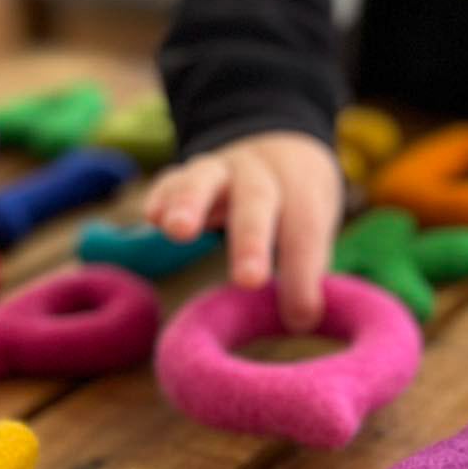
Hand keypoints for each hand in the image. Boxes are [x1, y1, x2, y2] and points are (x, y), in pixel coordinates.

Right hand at [144, 131, 342, 331]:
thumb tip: (303, 319)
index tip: (301, 317)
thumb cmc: (298, 207)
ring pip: (206, 179)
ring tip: (179, 231)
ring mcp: (220, 170)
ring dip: (191, 203)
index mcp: (302, 192)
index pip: (305, 232)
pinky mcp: (185, 174)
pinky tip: (152, 217)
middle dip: (252, 242)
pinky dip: (162, 196)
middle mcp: (261, 175)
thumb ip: (309, 267)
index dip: (303, 274)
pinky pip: (171, 180)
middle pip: (257, 202)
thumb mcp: (315, 228)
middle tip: (250, 281)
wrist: (282, 149)